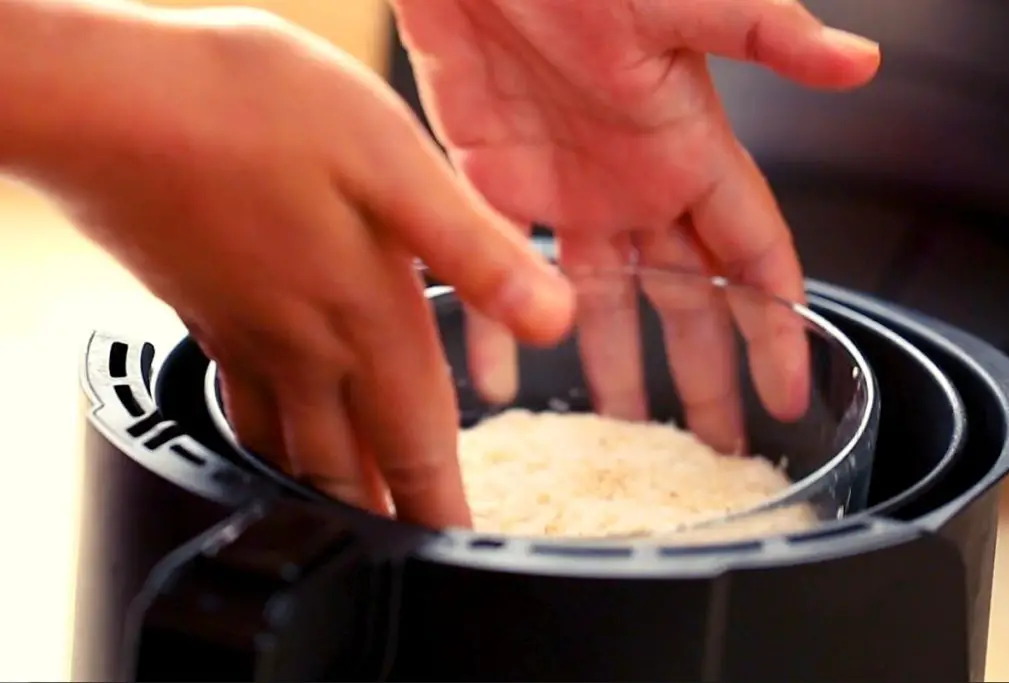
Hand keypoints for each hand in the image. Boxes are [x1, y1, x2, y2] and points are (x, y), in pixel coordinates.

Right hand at [13, 4, 573, 527]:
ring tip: (349, 525)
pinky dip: (266, 444)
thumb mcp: (396, 164)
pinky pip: (241, 407)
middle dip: (384, 518)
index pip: (417, 443)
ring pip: (291, 449)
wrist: (114, 104)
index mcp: (367, 317)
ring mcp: (245, 334)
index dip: (441, 507)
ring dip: (326, 496)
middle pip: (348, 465)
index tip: (456, 549)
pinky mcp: (201, 309)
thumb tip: (554, 318)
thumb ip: (476, 251)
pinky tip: (267, 438)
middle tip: (405, 556)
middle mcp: (304, 345)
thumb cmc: (251, 115)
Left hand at [393, 0, 880, 451]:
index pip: (753, 259)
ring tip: (621, 428)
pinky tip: (503, 378)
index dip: (776, 328)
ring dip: (612, 366)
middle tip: (714, 442)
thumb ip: (766, 37)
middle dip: (704, 373)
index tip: (787, 392)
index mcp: (689, 154)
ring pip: (600, 302)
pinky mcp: (497, 186)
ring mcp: (568, 194)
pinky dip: (501, 325)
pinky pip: (503, 272)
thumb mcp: (682, 6)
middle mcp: (635, 187)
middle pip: (685, 301)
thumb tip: (860, 62)